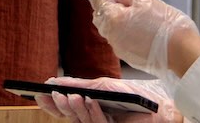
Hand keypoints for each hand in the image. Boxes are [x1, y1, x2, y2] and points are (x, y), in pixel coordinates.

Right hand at [34, 77, 180, 122]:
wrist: (160, 108)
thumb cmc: (135, 97)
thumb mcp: (106, 87)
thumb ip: (85, 86)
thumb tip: (60, 82)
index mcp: (90, 110)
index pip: (66, 110)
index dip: (52, 104)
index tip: (38, 92)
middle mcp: (94, 120)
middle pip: (70, 117)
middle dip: (59, 106)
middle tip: (50, 94)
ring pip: (81, 122)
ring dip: (74, 109)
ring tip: (69, 96)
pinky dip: (93, 113)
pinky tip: (90, 101)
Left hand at [77, 0, 198, 76]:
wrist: (183, 53)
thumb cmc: (166, 24)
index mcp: (112, 18)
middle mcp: (111, 35)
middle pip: (100, 14)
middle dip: (106, 2)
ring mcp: (118, 47)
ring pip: (109, 27)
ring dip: (115, 16)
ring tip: (135, 9)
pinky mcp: (127, 56)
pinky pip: (119, 37)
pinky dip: (124, 29)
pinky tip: (140, 25)